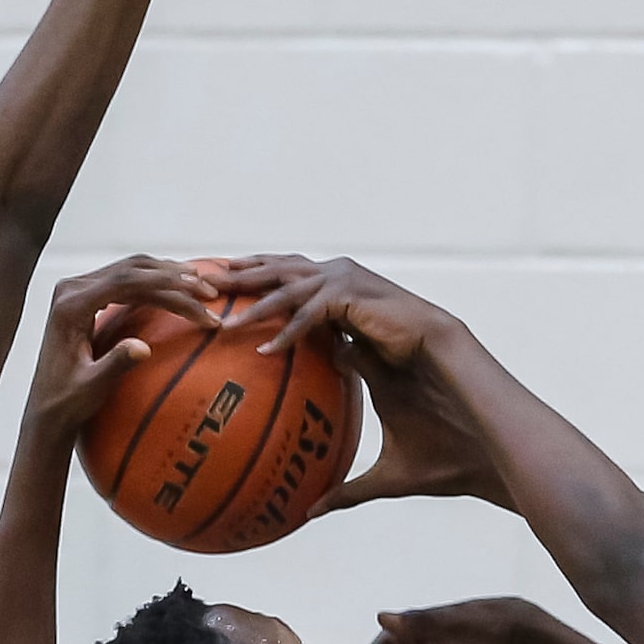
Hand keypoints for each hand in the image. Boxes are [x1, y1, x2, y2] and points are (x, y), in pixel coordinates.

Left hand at [24, 255, 218, 443]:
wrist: (45, 409)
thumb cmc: (68, 403)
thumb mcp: (92, 389)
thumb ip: (115, 365)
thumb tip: (143, 348)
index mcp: (71, 306)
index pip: (125, 282)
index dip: (165, 285)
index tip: (197, 294)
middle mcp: (72, 290)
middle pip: (131, 269)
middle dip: (173, 276)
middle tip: (208, 288)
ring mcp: (78, 290)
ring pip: (130, 269)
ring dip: (167, 275)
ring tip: (203, 285)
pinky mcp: (87, 297)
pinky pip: (126, 281)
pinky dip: (155, 283)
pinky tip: (179, 289)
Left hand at [205, 255, 495, 512]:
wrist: (499, 452)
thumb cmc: (457, 462)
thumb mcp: (389, 476)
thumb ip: (348, 490)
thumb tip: (310, 513)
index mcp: (378, 347)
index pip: (318, 308)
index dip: (276, 303)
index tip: (232, 310)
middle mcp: (383, 320)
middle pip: (311, 277)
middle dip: (262, 271)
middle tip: (214, 277)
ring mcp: (396, 314)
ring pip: (320, 279)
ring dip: (271, 284)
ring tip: (227, 293)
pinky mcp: (406, 317)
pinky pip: (338, 306)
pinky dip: (301, 320)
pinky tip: (268, 343)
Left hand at [207, 253, 459, 364]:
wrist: (438, 349)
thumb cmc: (407, 360)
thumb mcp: (361, 359)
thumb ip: (341, 361)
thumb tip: (333, 374)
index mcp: (336, 281)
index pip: (285, 269)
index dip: (254, 270)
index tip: (222, 275)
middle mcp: (336, 273)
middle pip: (276, 269)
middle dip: (239, 275)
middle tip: (204, 282)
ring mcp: (343, 279)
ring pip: (287, 288)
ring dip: (253, 304)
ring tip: (224, 322)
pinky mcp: (351, 295)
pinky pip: (309, 314)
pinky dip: (287, 332)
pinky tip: (265, 351)